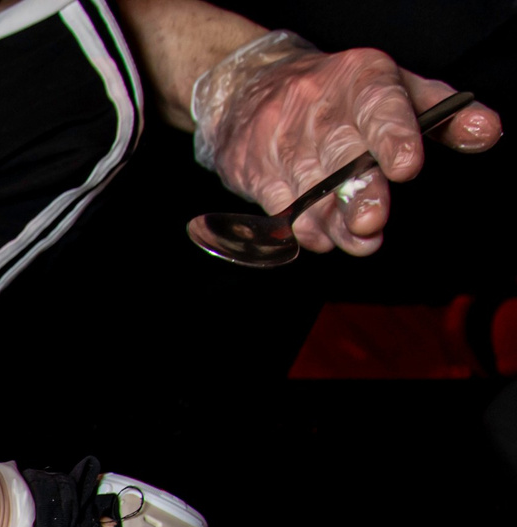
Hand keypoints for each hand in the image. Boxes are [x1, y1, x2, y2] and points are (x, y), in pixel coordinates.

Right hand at [194, 33, 501, 256]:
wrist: (249, 87)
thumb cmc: (339, 93)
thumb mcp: (395, 88)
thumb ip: (444, 114)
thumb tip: (485, 132)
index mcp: (362, 78)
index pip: (379, 105)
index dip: (393, 137)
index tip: (406, 167)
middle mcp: (318, 106)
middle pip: (338, 154)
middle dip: (356, 191)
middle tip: (371, 222)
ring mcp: (280, 139)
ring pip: (306, 189)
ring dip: (330, 221)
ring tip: (355, 240)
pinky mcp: (252, 168)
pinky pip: (276, 204)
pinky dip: (300, 226)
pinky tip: (320, 236)